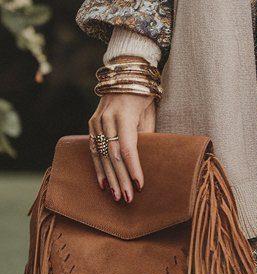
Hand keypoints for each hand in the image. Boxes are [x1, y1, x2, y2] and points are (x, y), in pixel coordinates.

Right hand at [88, 57, 157, 200]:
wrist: (124, 75)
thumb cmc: (143, 96)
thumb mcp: (149, 114)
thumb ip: (146, 136)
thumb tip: (146, 160)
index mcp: (124, 115)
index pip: (127, 148)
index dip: (133, 168)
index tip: (140, 185)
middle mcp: (107, 119)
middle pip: (113, 155)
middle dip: (121, 179)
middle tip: (127, 199)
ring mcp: (96, 121)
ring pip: (102, 155)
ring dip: (109, 178)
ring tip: (116, 196)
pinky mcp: (92, 125)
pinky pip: (94, 150)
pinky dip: (98, 168)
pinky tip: (103, 184)